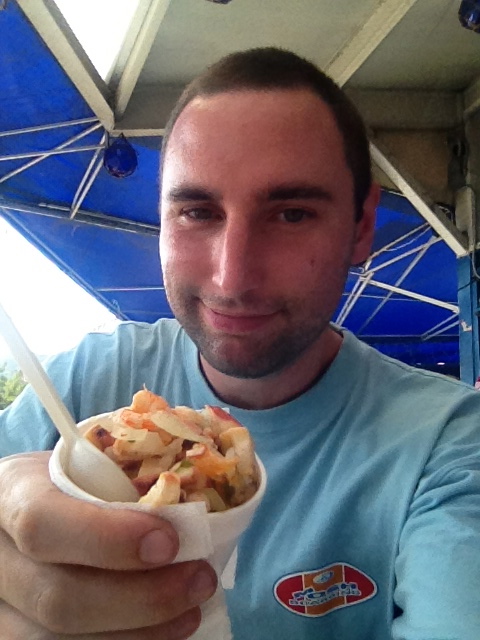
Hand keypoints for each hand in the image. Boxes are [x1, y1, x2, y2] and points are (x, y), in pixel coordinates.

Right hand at [0, 452, 216, 638]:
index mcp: (10, 493)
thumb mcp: (87, 463)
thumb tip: (197, 501)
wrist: (38, 509)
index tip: (169, 542)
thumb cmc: (73, 480)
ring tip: (190, 611)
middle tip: (199, 579)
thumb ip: (124, 480)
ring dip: (139, 633)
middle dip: (141, 598)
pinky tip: (164, 633)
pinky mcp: (17, 636)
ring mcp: (0, 609)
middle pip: (55, 599)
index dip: (107, 539)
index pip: (42, 524)